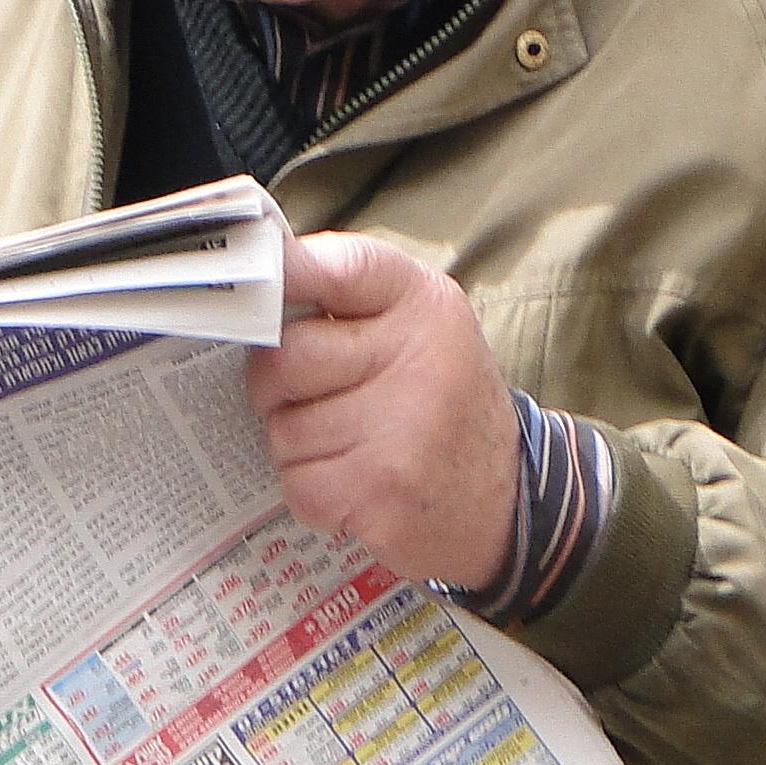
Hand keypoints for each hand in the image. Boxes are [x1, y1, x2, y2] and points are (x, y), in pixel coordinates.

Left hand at [245, 233, 518, 592]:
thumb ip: (345, 290)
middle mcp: (419, 362)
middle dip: (275, 383)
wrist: (506, 495)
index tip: (258, 287)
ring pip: (283, 429)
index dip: (285, 275)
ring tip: (350, 443)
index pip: (339, 269)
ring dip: (298, 443)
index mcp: (424, 306)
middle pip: (284, 358)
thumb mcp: (418, 323)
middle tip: (313, 395)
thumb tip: (260, 276)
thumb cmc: (438, 399)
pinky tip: (355, 481)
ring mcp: (401, 432)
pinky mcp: (380, 494)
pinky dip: (313, 488)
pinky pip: (297, 482)